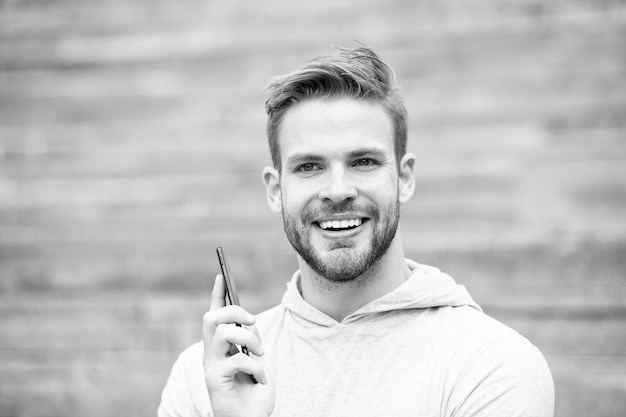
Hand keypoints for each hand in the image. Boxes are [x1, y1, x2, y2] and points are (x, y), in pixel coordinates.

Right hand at [203, 274, 274, 416]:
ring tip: (261, 354)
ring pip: (223, 332)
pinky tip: (262, 378)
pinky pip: (237, 359)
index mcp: (219, 347)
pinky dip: (256, 367)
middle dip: (234, 311)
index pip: (214, 315)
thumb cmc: (254, 392)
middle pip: (212, 317)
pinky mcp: (214, 380)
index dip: (217, 294)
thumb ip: (249, 340)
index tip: (222, 275)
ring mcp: (210, 366)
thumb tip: (249, 323)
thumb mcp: (256, 359)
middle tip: (253, 322)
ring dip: (249, 339)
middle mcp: (210, 354)